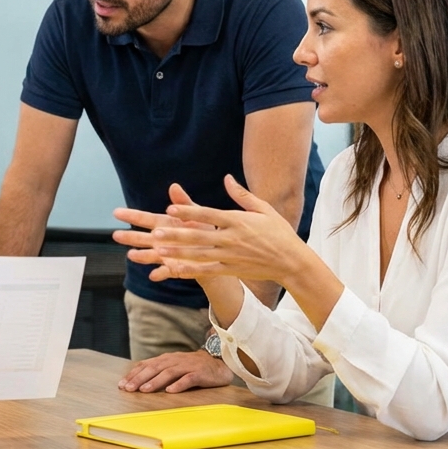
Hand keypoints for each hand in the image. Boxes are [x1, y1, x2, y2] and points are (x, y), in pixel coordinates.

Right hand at [113, 184, 237, 296]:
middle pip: (141, 238)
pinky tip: (154, 275)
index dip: (131, 216)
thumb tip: (174, 186)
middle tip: (115, 235)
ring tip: (131, 255)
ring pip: (149, 255)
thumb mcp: (196, 213)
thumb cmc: (204, 230)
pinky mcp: (174, 268)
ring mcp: (165, 255)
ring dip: (141, 256)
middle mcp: (160, 240)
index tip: (116, 212)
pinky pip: (166, 272)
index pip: (144, 219)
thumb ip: (183, 203)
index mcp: (164, 225)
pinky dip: (160, 274)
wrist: (216, 252)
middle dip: (129, 237)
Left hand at [119, 351, 232, 392]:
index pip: (146, 365)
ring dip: (155, 382)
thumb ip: (158, 372)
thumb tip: (137, 383)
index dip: (133, 374)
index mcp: (166, 359)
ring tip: (144, 390)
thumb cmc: (192, 367)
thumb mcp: (173, 366)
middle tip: (128, 388)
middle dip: (139, 378)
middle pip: (154, 369)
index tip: (121, 385)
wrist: (218, 362)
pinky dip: (179, 385)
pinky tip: (170, 391)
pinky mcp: (199, 373)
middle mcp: (174, 361)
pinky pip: (188, 379)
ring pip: (168, 373)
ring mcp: (187, 366)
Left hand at [123, 177, 312, 284]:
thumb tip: (227, 178)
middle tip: (155, 233)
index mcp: (238, 221)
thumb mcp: (264, 209)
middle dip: (176, 234)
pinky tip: (175, 269)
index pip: (208, 215)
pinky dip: (191, 270)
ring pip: (199, 254)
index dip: (188, 212)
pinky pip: (209, 270)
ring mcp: (231, 255)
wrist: (292, 261)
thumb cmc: (279, 232)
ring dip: (178, 252)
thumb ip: (242, 195)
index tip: (171, 209)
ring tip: (158, 250)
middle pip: (199, 235)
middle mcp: (232, 238)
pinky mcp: (232, 269)